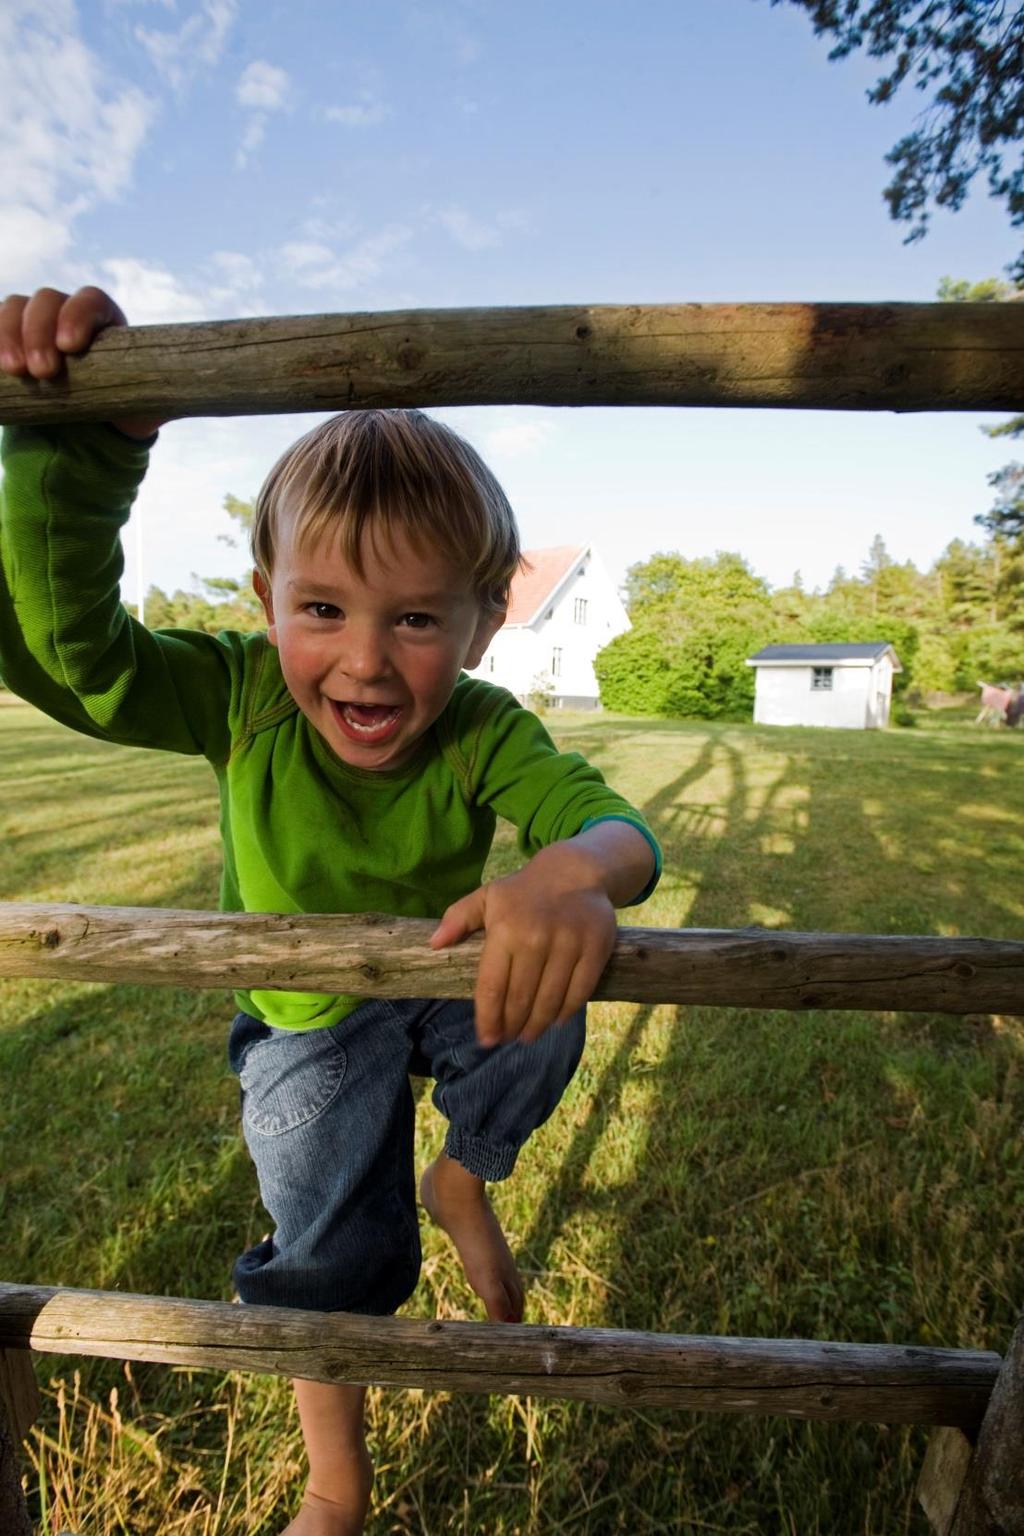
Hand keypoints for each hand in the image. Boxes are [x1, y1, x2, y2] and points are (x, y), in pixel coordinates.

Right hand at [0, 285, 161, 437]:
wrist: (91, 424)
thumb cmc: (125, 405)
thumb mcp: (151, 401)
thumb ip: (171, 393)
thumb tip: (208, 391)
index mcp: (105, 318)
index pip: (91, 299)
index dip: (78, 315)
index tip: (71, 347)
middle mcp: (67, 312)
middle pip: (47, 299)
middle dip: (39, 332)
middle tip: (44, 372)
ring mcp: (35, 323)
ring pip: (15, 306)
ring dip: (10, 334)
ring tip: (16, 373)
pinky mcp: (11, 339)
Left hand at [430, 841, 618, 1046]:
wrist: (576, 871)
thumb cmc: (525, 891)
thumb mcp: (488, 896)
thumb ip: (458, 918)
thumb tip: (434, 944)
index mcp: (505, 930)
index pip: (492, 988)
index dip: (488, 1019)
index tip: (486, 1039)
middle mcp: (536, 939)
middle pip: (520, 1000)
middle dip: (511, 1026)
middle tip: (508, 1038)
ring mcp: (568, 945)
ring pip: (549, 1001)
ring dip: (537, 1026)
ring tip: (528, 1035)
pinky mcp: (595, 949)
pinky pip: (579, 992)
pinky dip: (565, 1012)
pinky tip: (554, 1020)